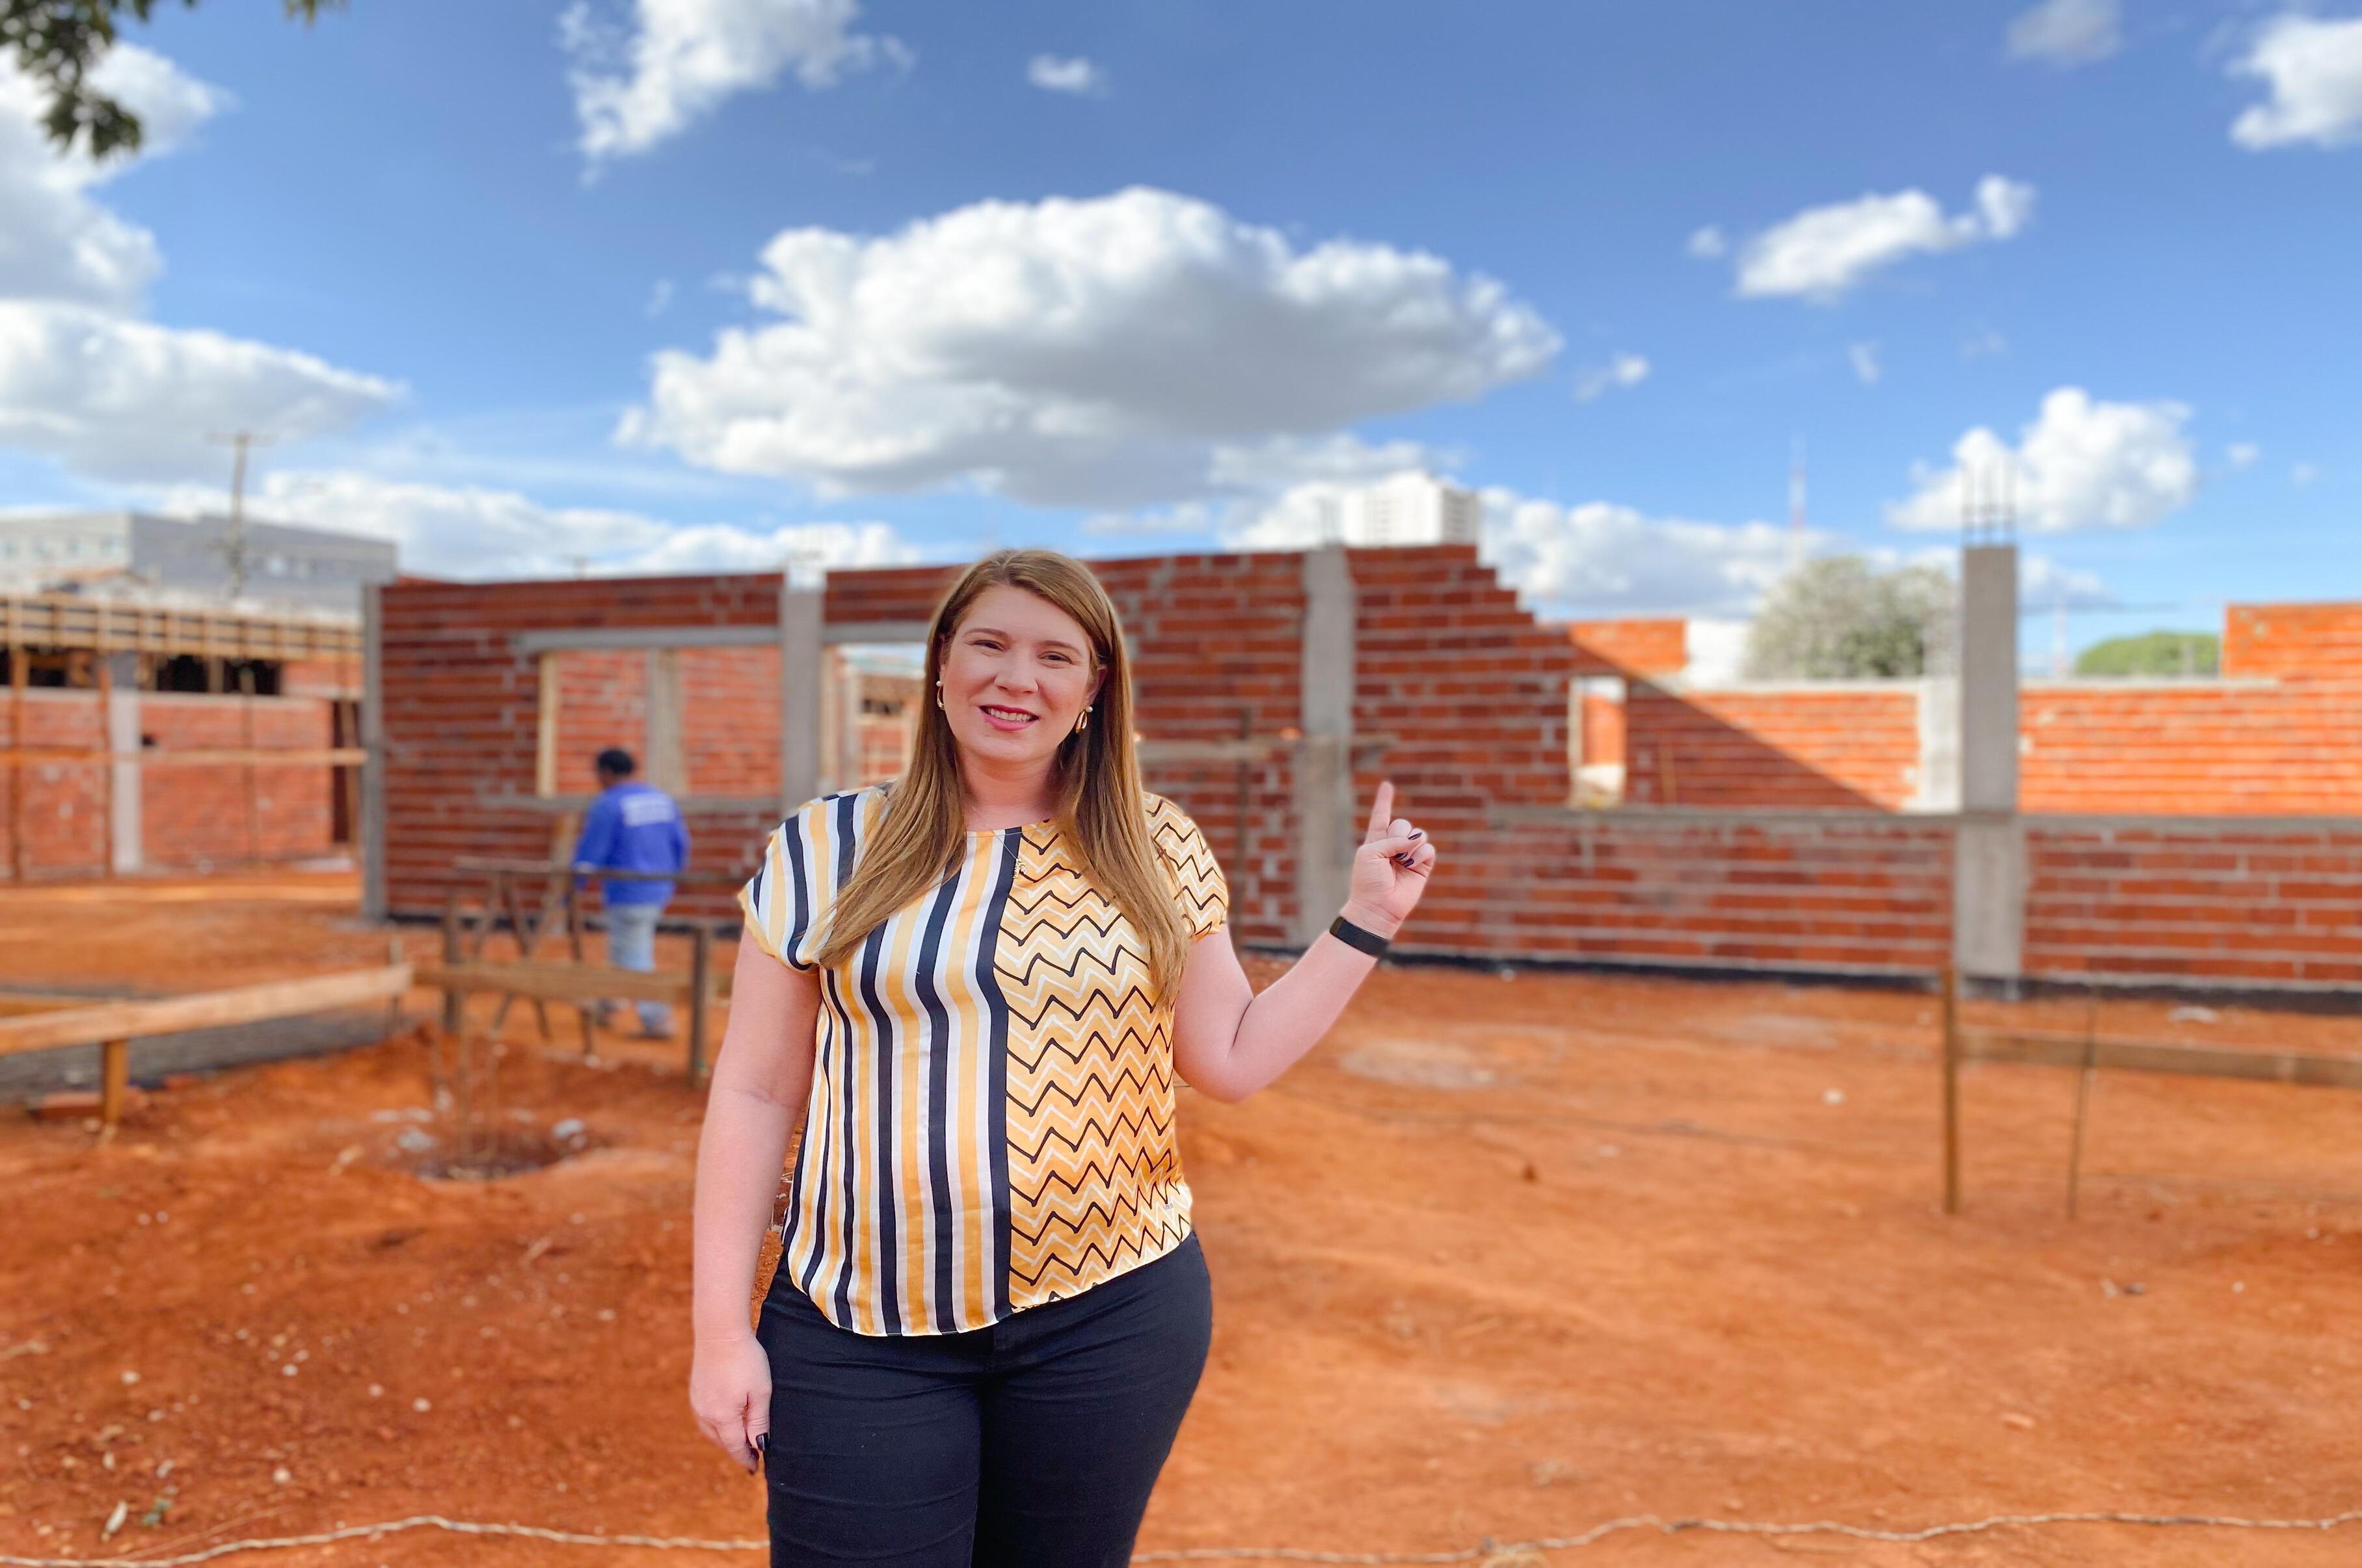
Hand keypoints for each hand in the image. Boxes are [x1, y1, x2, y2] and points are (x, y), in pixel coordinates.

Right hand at [688, 1329, 770, 1474]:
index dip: (746, 1459)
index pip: (736, 1447)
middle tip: (751, 1456)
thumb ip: (759, 1421)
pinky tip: (725, 1420)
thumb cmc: (746, 1359)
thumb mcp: (761, 1391)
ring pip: (711, 1431)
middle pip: (722, 1442)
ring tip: (740, 1441)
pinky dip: (716, 1425)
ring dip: (725, 1438)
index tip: (754, 1469)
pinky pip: (705, 1418)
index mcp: (723, 1418)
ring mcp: (697, 1403)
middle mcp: (706, 1414)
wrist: (720, 1331)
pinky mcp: (695, 1391)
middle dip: (736, 1450)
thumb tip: (760, 1446)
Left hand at [1341, 780, 1435, 938]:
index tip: (1387, 785)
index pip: (1381, 816)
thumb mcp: (1370, 852)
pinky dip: (1421, 855)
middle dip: (1399, 833)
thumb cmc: (1367, 881)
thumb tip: (1417, 841)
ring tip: (1402, 862)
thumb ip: (1391, 840)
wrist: (1377, 906)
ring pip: (1419, 834)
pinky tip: (1413, 865)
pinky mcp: (1422, 867)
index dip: (1384, 800)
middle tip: (1392, 852)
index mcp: (1376, 840)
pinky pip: (1428, 849)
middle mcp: (1393, 846)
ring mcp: (1409, 856)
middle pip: (1403, 823)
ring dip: (1410, 846)